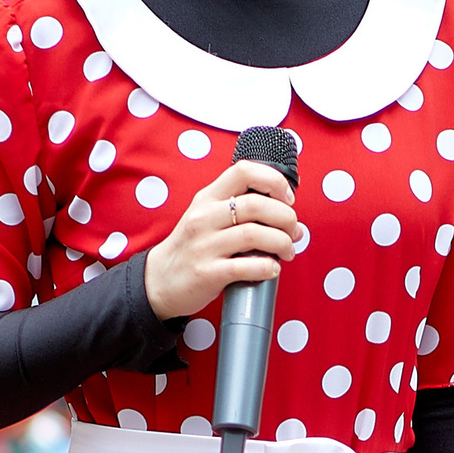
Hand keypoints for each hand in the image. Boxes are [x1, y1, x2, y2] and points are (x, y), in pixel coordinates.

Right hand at [142, 159, 298, 322]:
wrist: (159, 281)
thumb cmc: (193, 247)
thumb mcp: (207, 216)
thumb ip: (239, 206)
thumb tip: (286, 206)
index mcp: (208, 197)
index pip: (244, 171)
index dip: (274, 181)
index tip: (287, 198)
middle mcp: (205, 217)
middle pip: (257, 204)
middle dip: (286, 217)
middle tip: (294, 231)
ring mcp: (204, 245)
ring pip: (255, 234)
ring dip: (282, 243)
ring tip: (287, 251)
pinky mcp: (207, 273)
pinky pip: (246, 267)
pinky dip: (267, 267)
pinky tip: (272, 269)